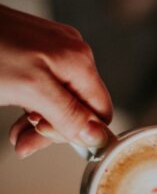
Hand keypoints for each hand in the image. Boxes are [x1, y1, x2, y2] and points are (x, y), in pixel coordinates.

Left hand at [0, 4, 111, 157]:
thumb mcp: (31, 90)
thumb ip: (69, 114)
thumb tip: (97, 135)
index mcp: (80, 62)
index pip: (101, 112)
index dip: (80, 132)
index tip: (50, 138)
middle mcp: (73, 56)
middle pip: (80, 108)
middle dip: (54, 129)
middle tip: (28, 140)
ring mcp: (55, 54)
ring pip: (61, 102)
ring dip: (39, 124)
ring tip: (19, 134)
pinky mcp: (37, 55)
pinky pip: (45, 90)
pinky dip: (32, 107)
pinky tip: (18, 117)